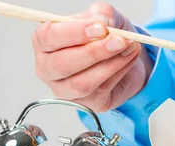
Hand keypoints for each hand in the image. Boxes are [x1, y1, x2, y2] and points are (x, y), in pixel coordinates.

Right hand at [32, 2, 153, 112]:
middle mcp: (48, 69)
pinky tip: (130, 56)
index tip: (100, 27)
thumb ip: (100, 14)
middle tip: (118, 40)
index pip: (49, 37)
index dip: (74, 33)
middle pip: (62, 64)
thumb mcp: (102, 16)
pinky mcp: (87, 103)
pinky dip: (119, 71)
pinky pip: (101, 90)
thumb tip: (103, 23)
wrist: (121, 54)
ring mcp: (65, 89)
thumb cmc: (102, 34)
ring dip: (110, 64)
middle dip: (93, 52)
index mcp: (44, 42)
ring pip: (82, 83)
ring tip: (129, 46)